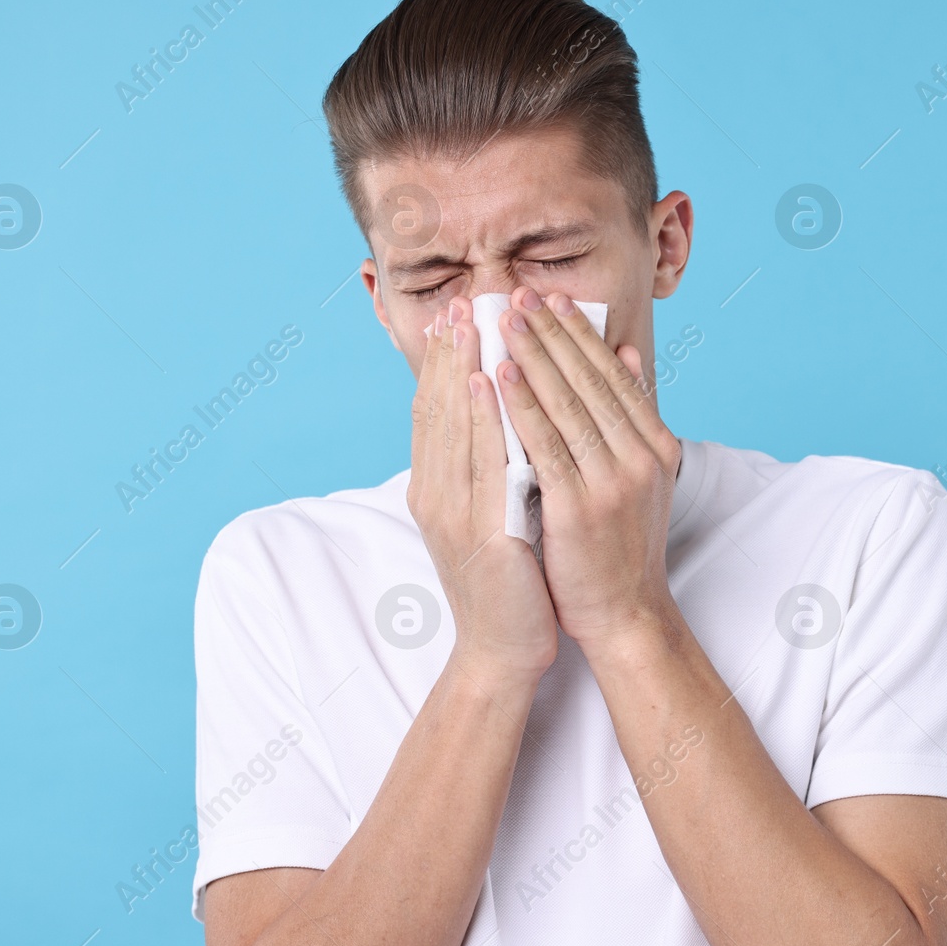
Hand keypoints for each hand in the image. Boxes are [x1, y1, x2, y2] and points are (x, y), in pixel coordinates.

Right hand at [407, 295, 558, 686]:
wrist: (505, 647)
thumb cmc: (511, 576)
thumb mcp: (498, 507)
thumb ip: (498, 460)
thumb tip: (508, 408)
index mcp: (437, 486)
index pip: (435, 409)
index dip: (442, 359)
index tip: (455, 311)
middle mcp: (435, 493)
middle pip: (436, 408)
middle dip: (448, 350)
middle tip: (459, 298)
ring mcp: (452, 512)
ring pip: (451, 425)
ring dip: (458, 367)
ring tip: (469, 320)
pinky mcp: (479, 532)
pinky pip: (479, 463)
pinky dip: (479, 417)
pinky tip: (484, 382)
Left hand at [494, 286, 683, 650]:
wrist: (625, 614)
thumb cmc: (622, 544)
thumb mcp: (642, 474)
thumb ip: (632, 416)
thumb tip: (626, 353)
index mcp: (655, 444)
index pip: (612, 375)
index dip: (579, 334)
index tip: (551, 298)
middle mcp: (640, 456)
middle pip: (588, 379)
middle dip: (550, 332)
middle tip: (518, 294)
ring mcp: (612, 481)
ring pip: (565, 403)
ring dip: (532, 355)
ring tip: (503, 319)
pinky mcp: (579, 507)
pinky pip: (542, 445)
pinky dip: (520, 405)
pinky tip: (498, 376)